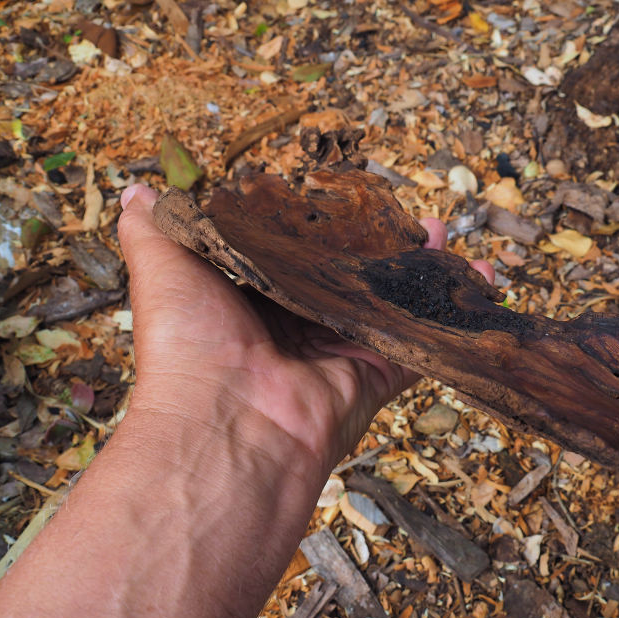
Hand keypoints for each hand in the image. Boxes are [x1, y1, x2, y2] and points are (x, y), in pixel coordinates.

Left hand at [118, 184, 493, 473]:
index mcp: (252, 300)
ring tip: (442, 231)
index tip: (343, 196)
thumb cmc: (190, 346)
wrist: (228, 428)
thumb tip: (138, 189)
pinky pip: (421, 341)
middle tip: (402, 212)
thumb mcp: (163, 269)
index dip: (319, 226)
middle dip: (378, 244)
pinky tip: (480, 281)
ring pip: (389, 303)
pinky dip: (451, 316)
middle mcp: (299, 326)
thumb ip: (156, 226)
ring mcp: (341, 350)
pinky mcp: (376, 373)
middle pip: (348, 276)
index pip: (293, 254)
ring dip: (420, 270)